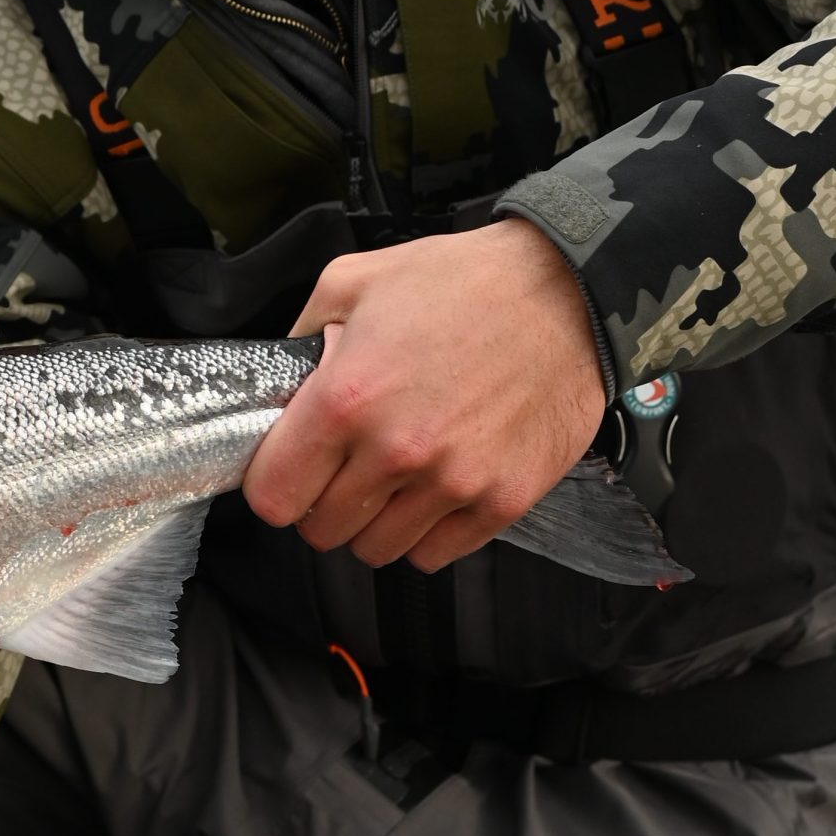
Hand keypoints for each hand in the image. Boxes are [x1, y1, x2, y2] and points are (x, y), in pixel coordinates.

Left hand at [241, 218, 606, 572]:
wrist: (563, 291)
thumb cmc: (459, 281)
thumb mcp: (351, 281)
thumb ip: (301, 336)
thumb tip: (279, 384)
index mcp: (346, 399)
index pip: (274, 495)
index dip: (272, 484)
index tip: (287, 469)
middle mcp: (397, 451)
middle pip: (322, 530)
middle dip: (320, 501)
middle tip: (340, 466)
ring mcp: (454, 483)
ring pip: (376, 550)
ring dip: (372, 521)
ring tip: (389, 475)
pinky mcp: (503, 501)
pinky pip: (436, 555)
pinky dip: (423, 532)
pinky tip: (429, 488)